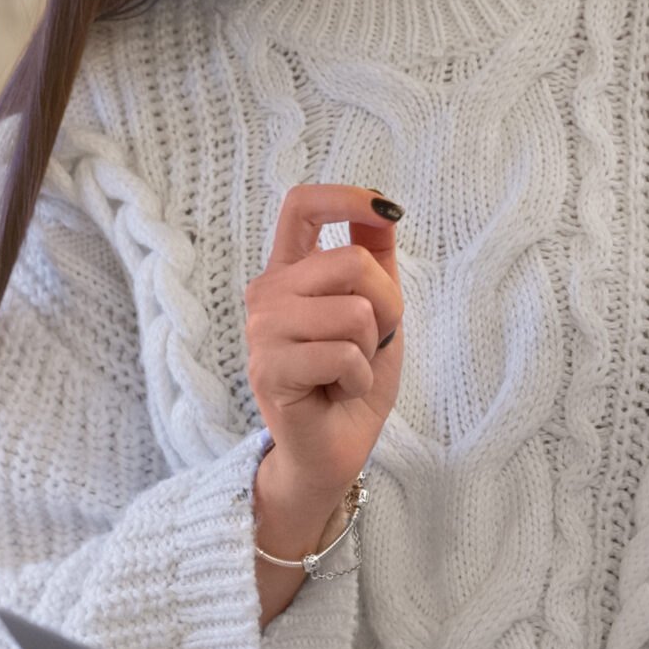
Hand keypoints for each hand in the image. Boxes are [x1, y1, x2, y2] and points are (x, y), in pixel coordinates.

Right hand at [246, 185, 403, 610]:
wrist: (333, 451)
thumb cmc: (351, 380)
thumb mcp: (377, 311)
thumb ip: (374, 260)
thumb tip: (383, 208)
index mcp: (290, 272)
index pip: (301, 206)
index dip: (345, 197)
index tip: (384, 210)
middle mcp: (268, 294)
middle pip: (349, 262)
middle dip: (386, 305)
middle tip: (368, 343)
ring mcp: (262, 331)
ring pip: (353, 311)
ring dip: (368, 348)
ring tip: (346, 371)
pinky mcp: (269, 369)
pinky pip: (341, 353)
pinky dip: (357, 378)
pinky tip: (337, 392)